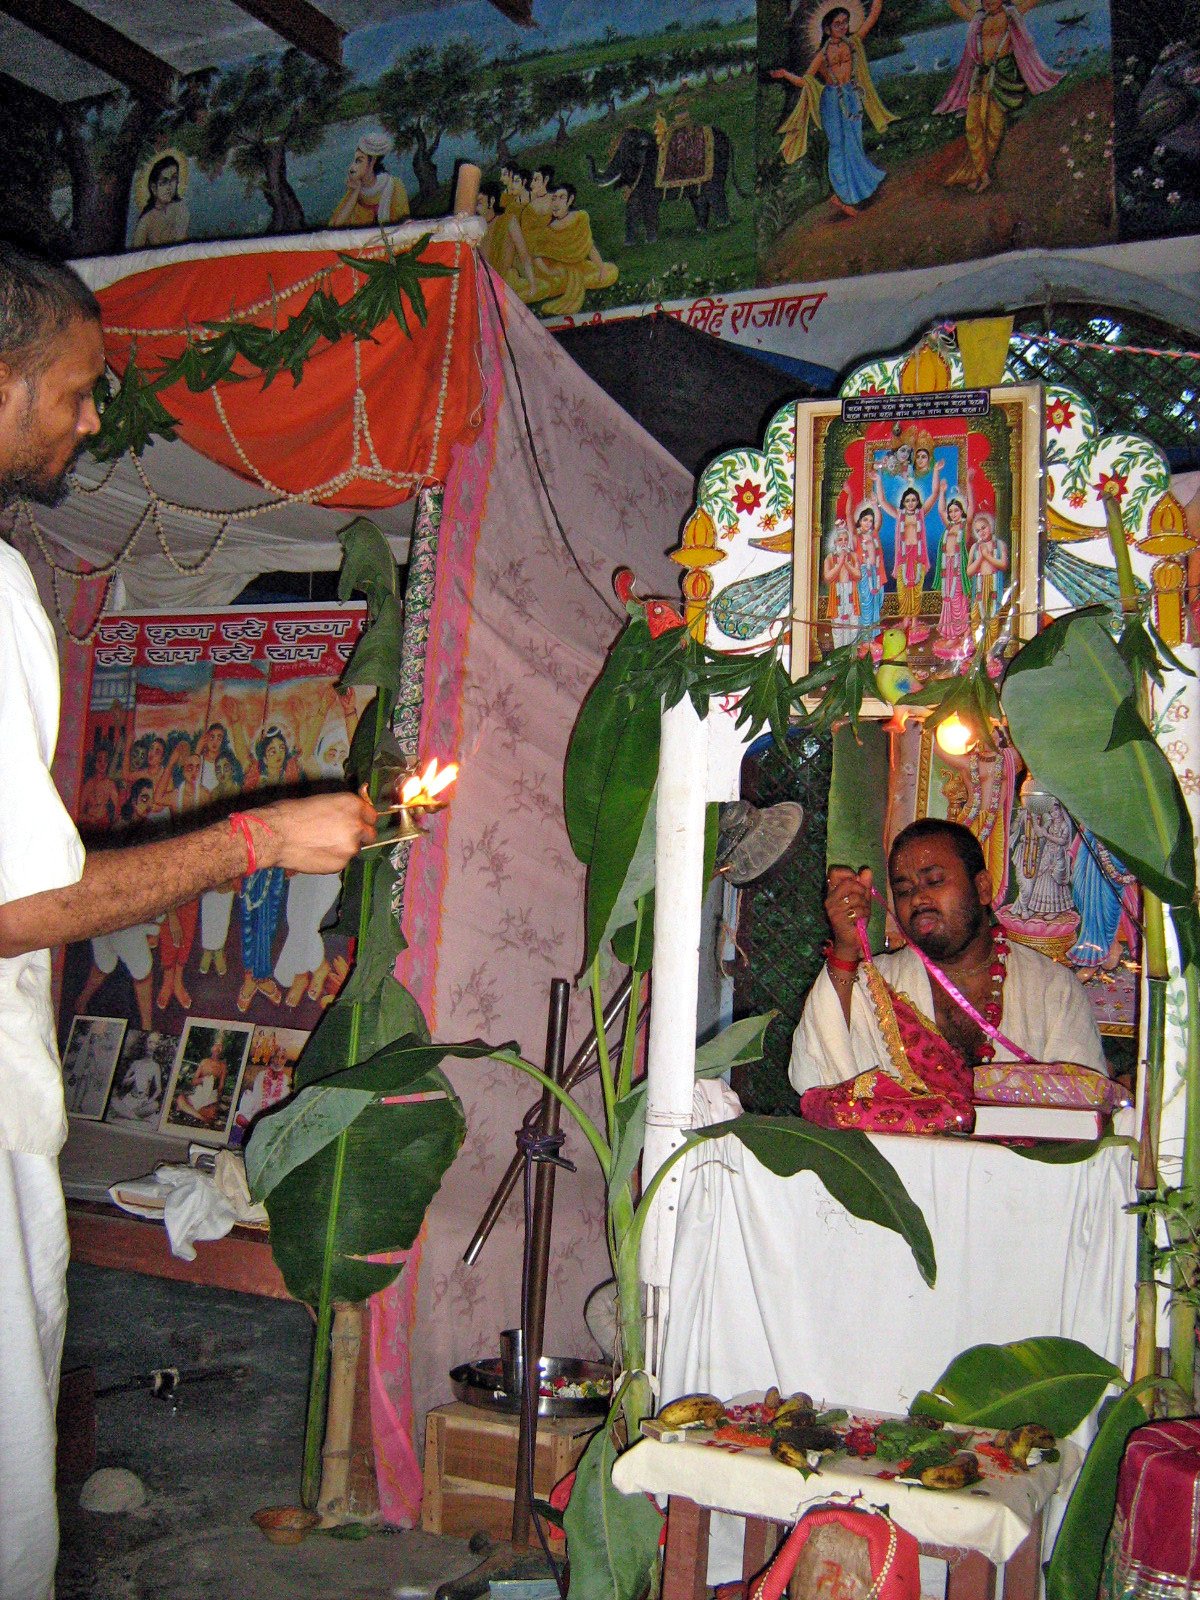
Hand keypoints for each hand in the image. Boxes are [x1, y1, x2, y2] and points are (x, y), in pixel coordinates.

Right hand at [251, 791, 377, 873]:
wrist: (276, 836)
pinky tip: (315, 854)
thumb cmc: (291, 812)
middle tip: (341, 836)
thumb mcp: (322, 801)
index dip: (362, 819)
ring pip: (355, 850)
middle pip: (369, 834)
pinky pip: (342, 861)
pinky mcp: (341, 864)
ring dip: (344, 848)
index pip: (371, 814)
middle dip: (359, 835)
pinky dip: (333, 859)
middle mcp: (357, 826)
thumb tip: (348, 815)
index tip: (356, 822)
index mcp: (352, 805)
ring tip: (321, 845)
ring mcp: (350, 847)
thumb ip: (341, 809)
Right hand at [824, 865, 872, 959]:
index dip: (848, 873)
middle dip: (861, 890)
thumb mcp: (862, 899)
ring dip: (865, 905)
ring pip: (855, 897)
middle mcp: (829, 899)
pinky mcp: (838, 919)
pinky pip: (857, 910)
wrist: (850, 941)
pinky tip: (861, 919)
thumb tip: (866, 869)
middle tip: (863, 899)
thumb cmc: (855, 919)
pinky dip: (864, 913)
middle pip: (849, 882)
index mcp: (832, 892)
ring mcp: (832, 909)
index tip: (857, 881)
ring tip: (863, 912)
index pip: (834, 872)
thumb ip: (864, 885)